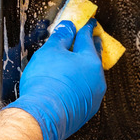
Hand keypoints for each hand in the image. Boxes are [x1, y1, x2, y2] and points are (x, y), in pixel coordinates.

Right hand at [5, 19, 105, 139]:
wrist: (43, 116)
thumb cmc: (46, 84)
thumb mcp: (50, 52)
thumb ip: (61, 37)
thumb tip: (68, 27)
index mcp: (90, 61)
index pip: (88, 38)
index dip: (86, 28)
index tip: (89, 23)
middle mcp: (96, 78)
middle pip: (94, 57)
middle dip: (91, 48)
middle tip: (91, 39)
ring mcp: (93, 96)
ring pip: (92, 76)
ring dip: (86, 68)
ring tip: (78, 63)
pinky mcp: (86, 110)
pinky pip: (85, 92)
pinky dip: (80, 85)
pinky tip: (71, 85)